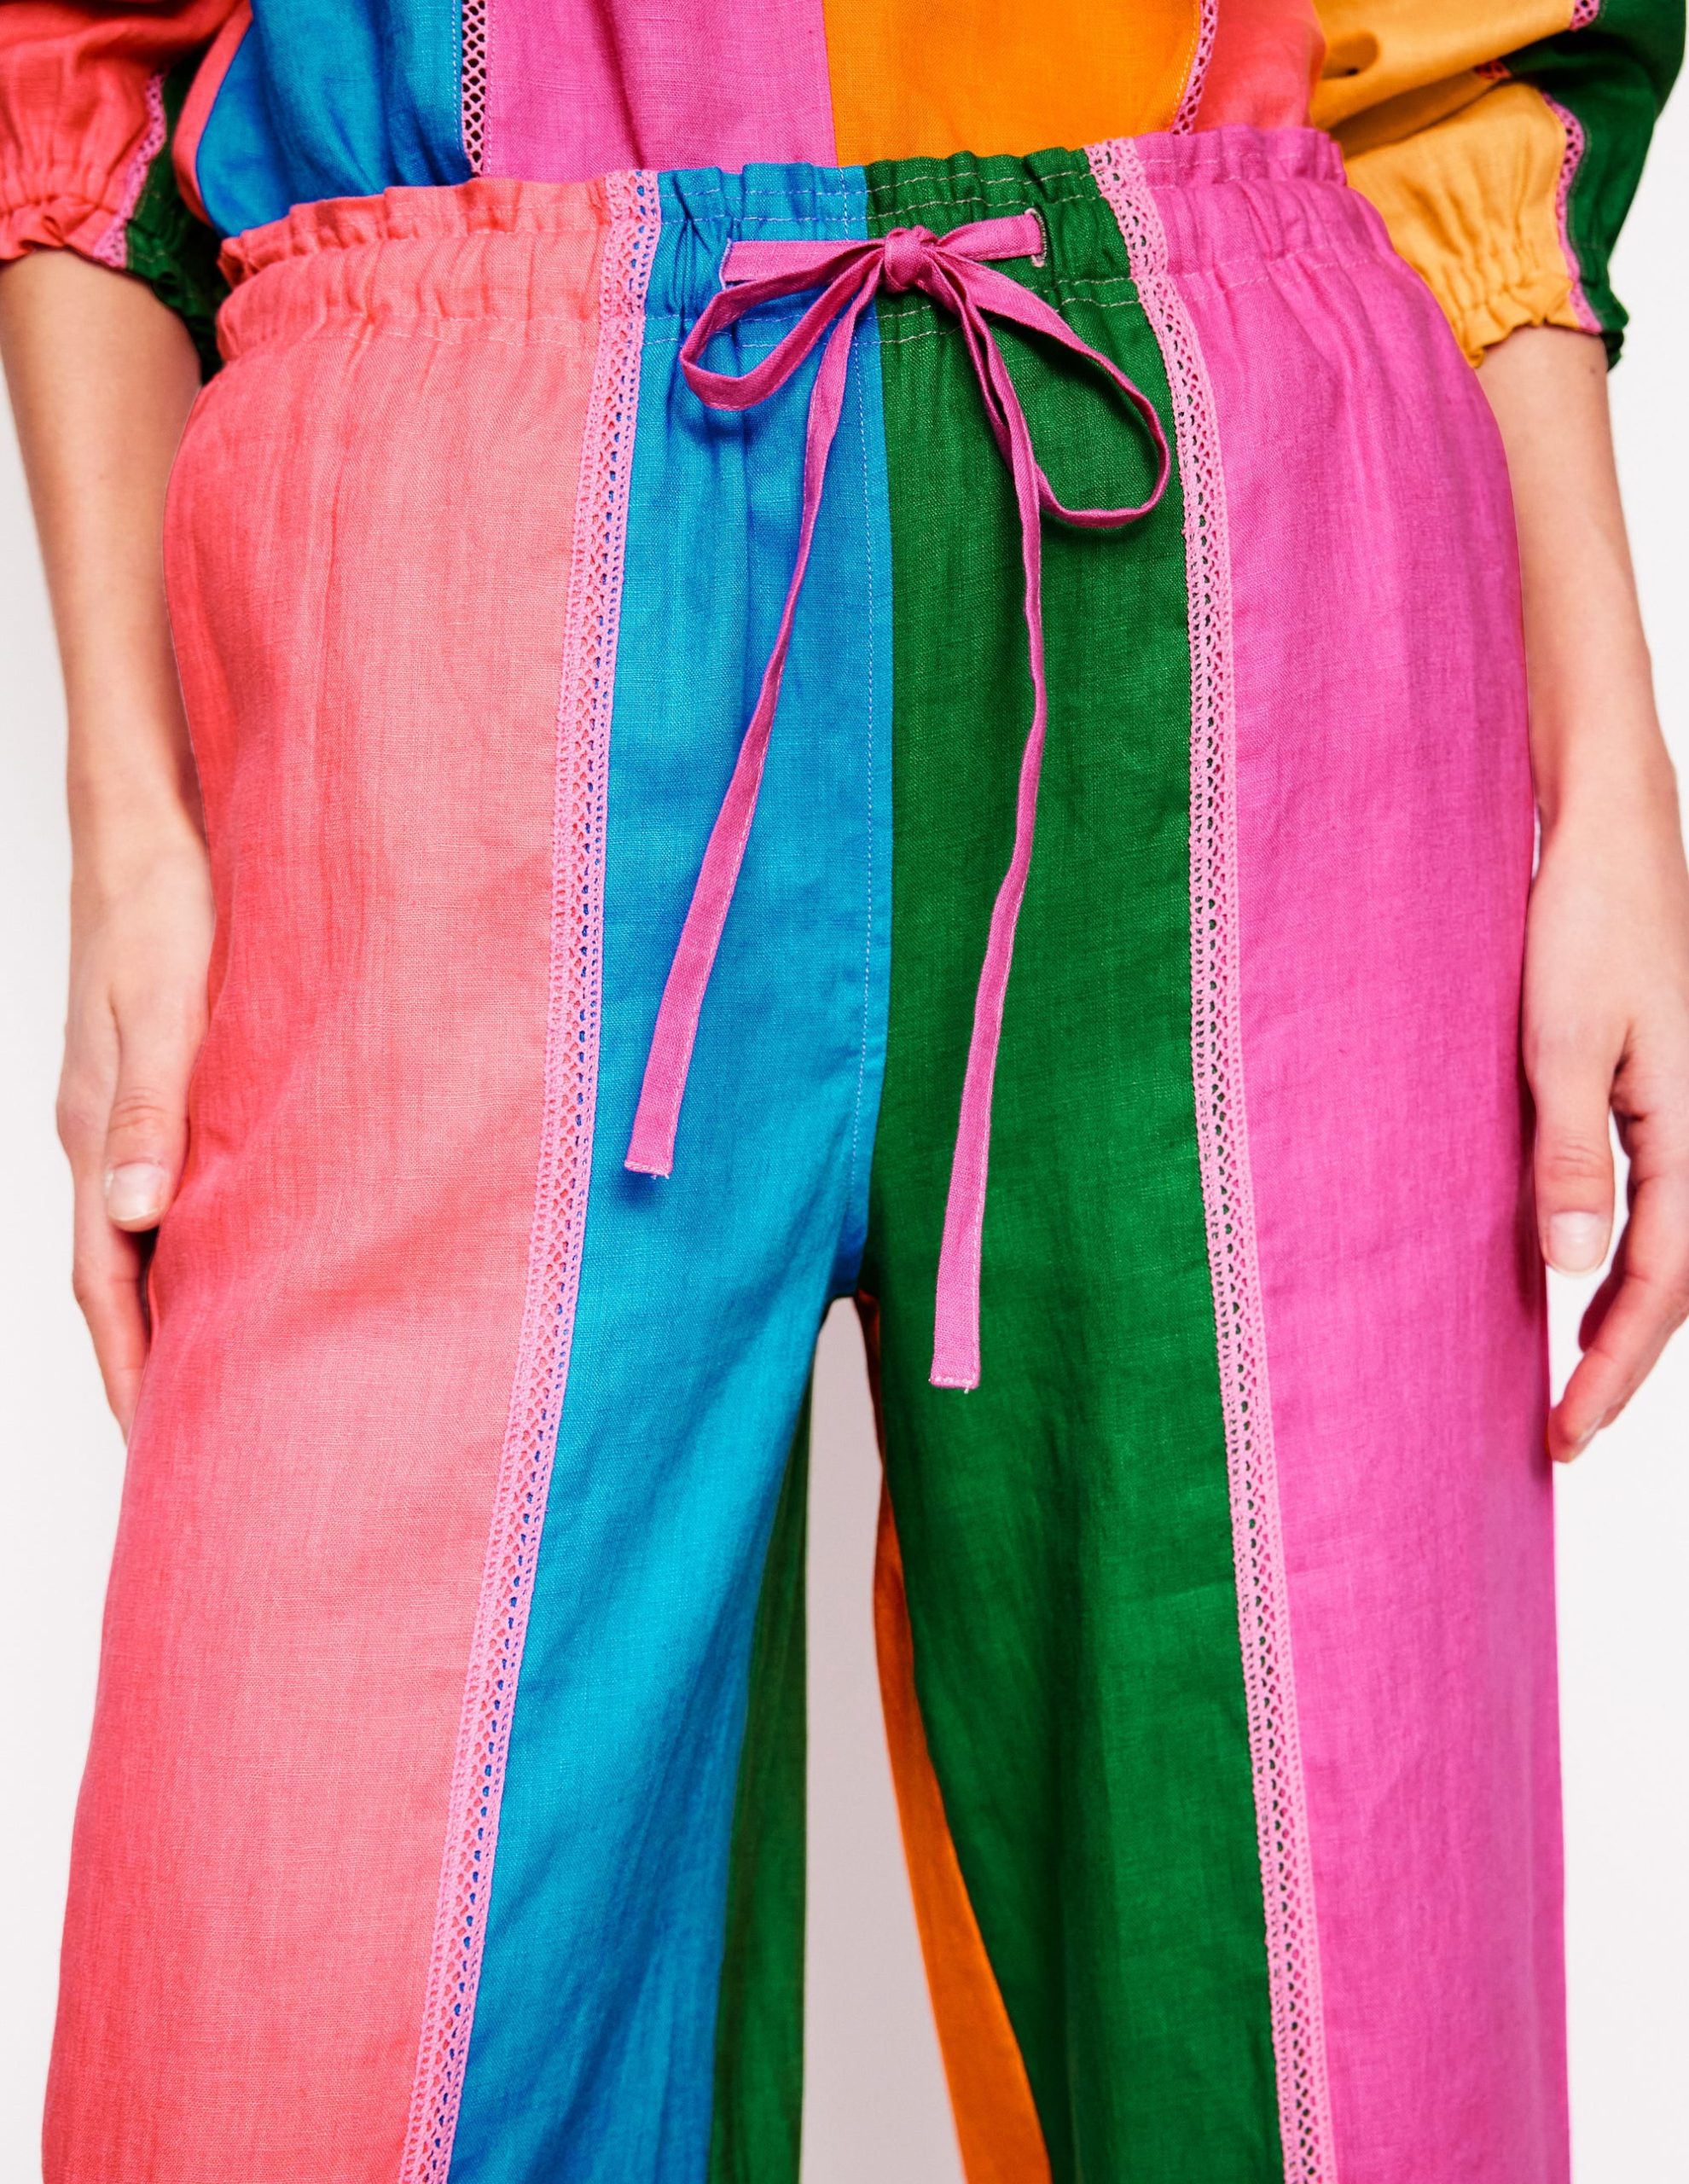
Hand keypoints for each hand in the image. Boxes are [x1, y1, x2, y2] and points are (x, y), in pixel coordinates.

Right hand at [57, 835, 212, 1434]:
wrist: (149, 831)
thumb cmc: (162, 911)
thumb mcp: (162, 1009)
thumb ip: (151, 1112)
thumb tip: (135, 1218)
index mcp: (95, 1136)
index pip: (104, 1283)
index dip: (130, 1367)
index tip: (158, 1449)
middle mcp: (102, 1139)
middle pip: (117, 1279)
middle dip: (147, 1363)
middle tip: (192, 1445)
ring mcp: (126, 1115)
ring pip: (140, 1239)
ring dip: (169, 1311)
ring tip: (215, 1378)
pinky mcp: (160, 1088)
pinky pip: (166, 1192)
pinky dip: (190, 1246)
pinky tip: (232, 1262)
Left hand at [1479, 323, 1688, 1459]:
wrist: (1603, 811)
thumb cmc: (1588, 909)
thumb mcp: (1564, 1039)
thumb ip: (1569, 1156)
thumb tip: (1567, 1274)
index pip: (1661, 1285)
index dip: (1612, 1370)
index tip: (1562, 1439)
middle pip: (1664, 1274)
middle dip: (1613, 1360)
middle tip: (1556, 1433)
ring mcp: (1666, 1094)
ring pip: (1650, 1232)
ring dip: (1605, 1307)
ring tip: (1555, 1373)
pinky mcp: (1633, 1067)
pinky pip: (1627, 1179)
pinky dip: (1598, 1238)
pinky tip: (1551, 1260)